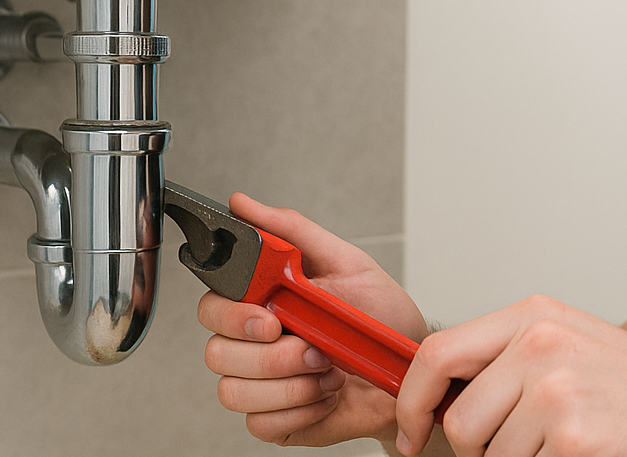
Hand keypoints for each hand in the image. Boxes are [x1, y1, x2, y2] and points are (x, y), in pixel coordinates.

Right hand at [197, 193, 427, 449]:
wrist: (412, 369)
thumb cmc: (381, 316)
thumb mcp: (346, 262)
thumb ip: (292, 231)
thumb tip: (243, 204)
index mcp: (263, 303)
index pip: (213, 306)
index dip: (232, 316)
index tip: (271, 319)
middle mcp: (255, 344)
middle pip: (216, 353)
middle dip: (270, 355)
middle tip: (314, 348)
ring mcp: (263, 384)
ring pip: (233, 391)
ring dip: (289, 383)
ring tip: (329, 370)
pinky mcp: (278, 420)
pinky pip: (260, 422)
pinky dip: (298, 410)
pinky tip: (326, 394)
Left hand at [394, 295, 626, 456]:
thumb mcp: (573, 351)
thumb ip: (509, 359)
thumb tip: (438, 397)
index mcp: (536, 316)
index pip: (438, 353)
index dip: (413, 402)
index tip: (412, 433)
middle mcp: (541, 342)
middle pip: (460, 419)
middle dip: (479, 451)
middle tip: (524, 452)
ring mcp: (556, 387)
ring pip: (488, 456)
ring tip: (568, 448)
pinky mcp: (573, 435)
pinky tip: (589, 456)